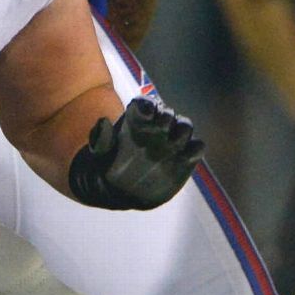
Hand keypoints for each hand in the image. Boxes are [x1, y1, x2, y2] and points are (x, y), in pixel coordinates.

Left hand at [68, 98, 204, 209]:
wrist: (120, 190)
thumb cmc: (107, 166)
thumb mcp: (98, 154)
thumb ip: (101, 139)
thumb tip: (103, 121)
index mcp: (136, 119)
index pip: (145, 104)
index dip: (147, 105)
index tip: (146, 112)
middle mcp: (156, 126)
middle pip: (167, 113)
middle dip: (166, 116)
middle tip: (161, 125)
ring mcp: (172, 141)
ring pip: (185, 126)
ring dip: (182, 130)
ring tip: (174, 141)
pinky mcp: (185, 157)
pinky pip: (196, 147)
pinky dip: (194, 149)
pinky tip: (185, 157)